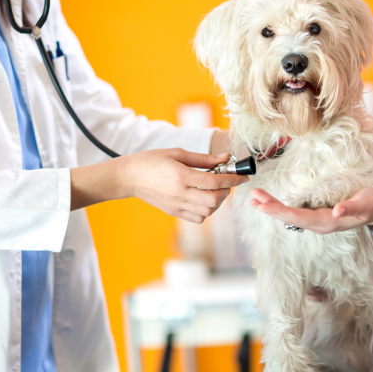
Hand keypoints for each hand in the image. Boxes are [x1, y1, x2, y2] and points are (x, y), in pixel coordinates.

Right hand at [126, 149, 247, 222]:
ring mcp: (177, 205)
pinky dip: (207, 211)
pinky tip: (204, 198)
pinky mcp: (174, 212)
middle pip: (214, 200)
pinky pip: (198, 218)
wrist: (129, 177)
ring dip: (218, 202)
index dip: (233, 179)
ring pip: (208, 212)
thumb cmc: (151, 161)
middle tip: (226, 182)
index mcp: (181, 176)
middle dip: (226, 191)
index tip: (243, 176)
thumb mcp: (177, 153)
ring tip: (215, 190)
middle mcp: (180, 194)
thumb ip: (204, 158)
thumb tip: (225, 158)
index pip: (215, 181)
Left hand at [248, 187, 372, 234]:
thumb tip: (335, 213)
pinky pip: (296, 214)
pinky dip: (282, 208)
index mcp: (327, 222)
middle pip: (289, 218)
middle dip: (270, 209)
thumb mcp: (364, 204)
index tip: (262, 204)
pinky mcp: (319, 217)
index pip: (297, 217)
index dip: (278, 211)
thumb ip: (350, 208)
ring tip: (257, 200)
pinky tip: (273, 205)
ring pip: (291, 217)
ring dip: (273, 208)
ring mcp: (319, 222)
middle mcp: (319, 225)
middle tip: (252, 198)